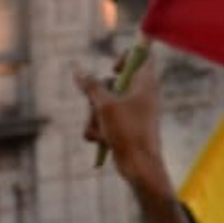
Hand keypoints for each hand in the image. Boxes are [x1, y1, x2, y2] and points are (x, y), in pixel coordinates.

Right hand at [80, 50, 171, 194]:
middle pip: (111, 83)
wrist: (140, 166)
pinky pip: (103, 122)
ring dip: (95, 118)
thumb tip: (78, 71)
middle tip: (96, 107)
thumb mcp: (105, 106)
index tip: (113, 70)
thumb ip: (91, 87)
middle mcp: (140, 95)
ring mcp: (131, 112)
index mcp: (145, 82)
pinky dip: (99, 131)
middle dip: (96, 98)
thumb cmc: (128, 131)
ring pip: (102, 105)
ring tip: (102, 131)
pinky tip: (102, 141)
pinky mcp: (123, 128)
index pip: (141, 56)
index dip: (125, 58)